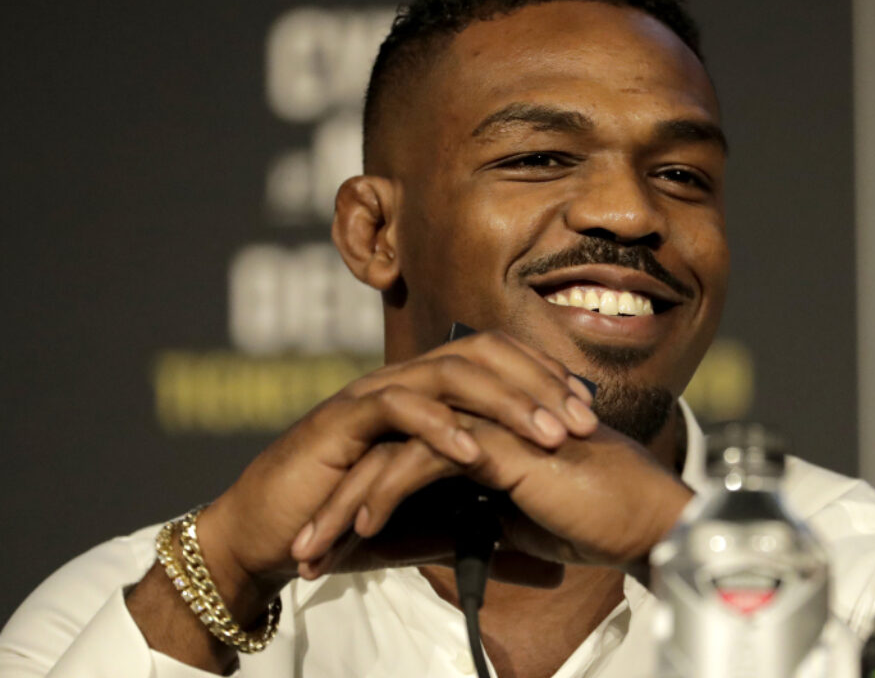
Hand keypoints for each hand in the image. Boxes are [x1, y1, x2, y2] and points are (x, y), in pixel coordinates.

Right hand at [195, 330, 598, 612]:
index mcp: (428, 391)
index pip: (499, 361)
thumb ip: (476, 509)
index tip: (591, 413)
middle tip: (584, 421)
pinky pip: (396, 408)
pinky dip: (438, 426)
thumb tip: (538, 535)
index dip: (547, 379)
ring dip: (505, 402)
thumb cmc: (347, 522)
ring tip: (548, 436)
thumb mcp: (429, 515)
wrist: (269, 534)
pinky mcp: (340, 421)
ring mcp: (372, 395)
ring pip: (448, 372)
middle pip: (483, 352)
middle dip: (540, 383)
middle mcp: (404, 381)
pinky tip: (475, 453)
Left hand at [298, 416, 693, 579]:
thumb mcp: (516, 522)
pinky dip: (385, 495)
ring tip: (312, 549)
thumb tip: (440, 533)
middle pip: (383, 448)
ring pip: (391, 453)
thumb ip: (476, 514)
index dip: (357, 498)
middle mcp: (476, 415)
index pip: (399, 454)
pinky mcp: (495, 440)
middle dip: (333, 500)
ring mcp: (485, 421)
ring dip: (343, 503)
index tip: (328, 544)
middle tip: (301, 545)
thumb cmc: (593, 519)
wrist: (642, 519)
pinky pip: (422, 462)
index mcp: (478, 428)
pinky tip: (360, 528)